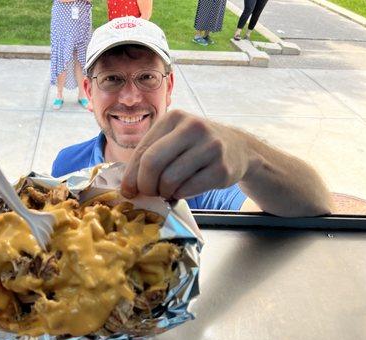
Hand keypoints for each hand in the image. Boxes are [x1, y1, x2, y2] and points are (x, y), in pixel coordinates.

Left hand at [121, 110, 257, 199]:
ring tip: (168, 191)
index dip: (131, 176)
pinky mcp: (222, 169)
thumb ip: (149, 155)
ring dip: (163, 192)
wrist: (238, 148)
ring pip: (169, 180)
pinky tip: (183, 190)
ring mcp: (210, 147)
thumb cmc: (195, 147)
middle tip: (149, 193)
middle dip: (145, 185)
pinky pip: (188, 190)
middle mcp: (192, 127)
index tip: (128, 191)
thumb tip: (127, 187)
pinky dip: (180, 195)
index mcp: (174, 117)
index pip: (142, 151)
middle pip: (152, 163)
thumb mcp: (173, 139)